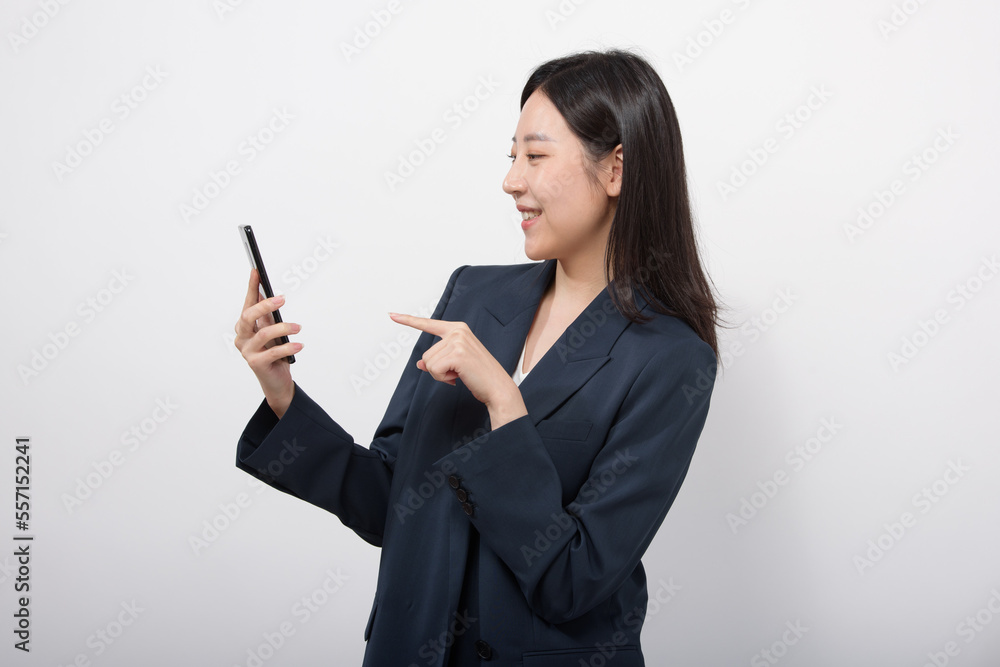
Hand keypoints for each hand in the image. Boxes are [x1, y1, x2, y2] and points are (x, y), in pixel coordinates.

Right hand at [234, 269, 301, 417]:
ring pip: (263, 334)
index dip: (251, 287)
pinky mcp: (256, 364)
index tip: (256, 271)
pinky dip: (288, 347)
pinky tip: (299, 345)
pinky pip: (273, 352)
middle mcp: (242, 337)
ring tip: (298, 327)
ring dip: (283, 328)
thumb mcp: (272, 332)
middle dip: (265, 305)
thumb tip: (273, 296)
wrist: (276, 381)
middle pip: (248, 316)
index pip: (247, 303)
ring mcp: (247, 351)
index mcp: (245, 326)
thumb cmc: (274, 353)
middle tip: (282, 299)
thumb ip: (268, 316)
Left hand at [389, 312, 527, 428]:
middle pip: (426, 353)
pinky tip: (459, 378)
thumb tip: (420, 364)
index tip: (391, 315)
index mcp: (458, 329)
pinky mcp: (457, 353)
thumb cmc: (479, 375)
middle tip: (458, 372)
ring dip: (441, 375)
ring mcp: (458, 341)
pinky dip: (443, 378)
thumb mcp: (454, 364)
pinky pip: (434, 369)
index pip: (428, 324)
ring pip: (429, 363)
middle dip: (438, 369)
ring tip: (460, 374)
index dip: (408, 320)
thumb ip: (437, 359)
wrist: (497, 387)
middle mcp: (458, 331)